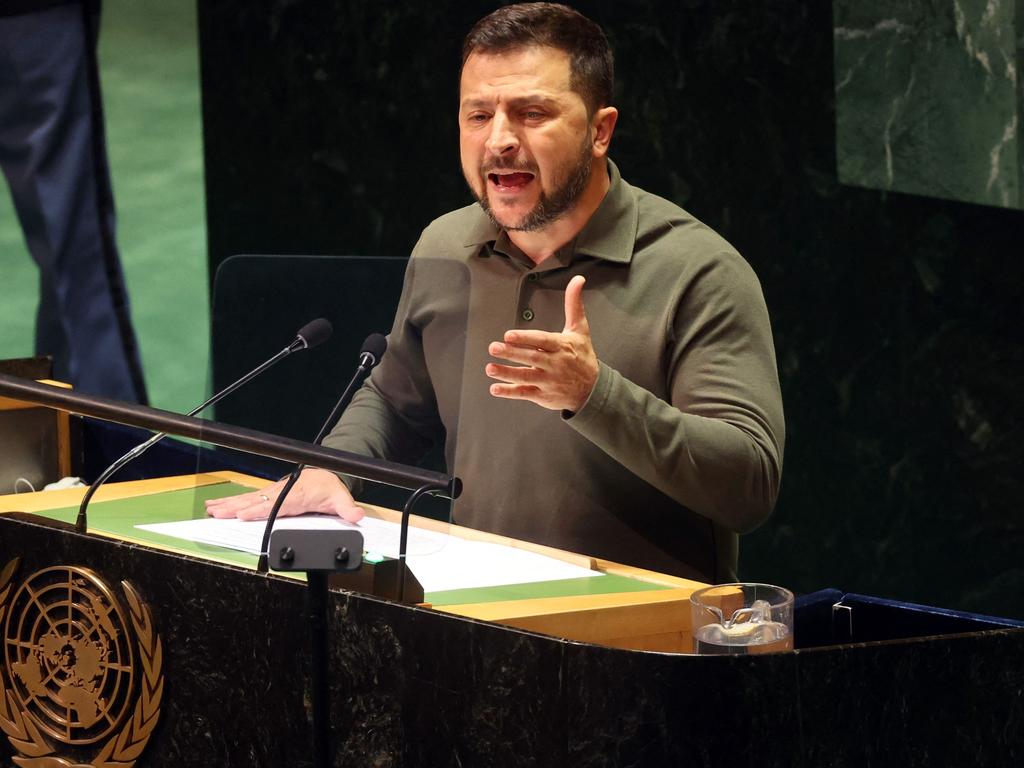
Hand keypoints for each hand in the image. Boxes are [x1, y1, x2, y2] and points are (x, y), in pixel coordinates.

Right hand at [204, 468, 364, 522]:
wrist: (327, 474)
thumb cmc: (330, 488)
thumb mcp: (342, 498)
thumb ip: (348, 509)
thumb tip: (357, 515)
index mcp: (298, 495)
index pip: (277, 504)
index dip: (261, 510)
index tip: (244, 515)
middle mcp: (282, 492)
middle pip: (258, 501)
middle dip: (238, 507)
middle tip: (219, 513)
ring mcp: (273, 492)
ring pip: (249, 498)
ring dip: (229, 504)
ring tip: (211, 509)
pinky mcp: (268, 493)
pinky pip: (247, 497)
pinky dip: (230, 501)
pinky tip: (215, 506)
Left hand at [485, 275, 598, 412]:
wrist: (592, 390)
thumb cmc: (583, 356)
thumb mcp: (580, 330)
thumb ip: (574, 304)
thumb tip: (578, 279)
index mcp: (562, 346)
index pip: (542, 341)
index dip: (525, 338)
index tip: (509, 335)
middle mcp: (555, 364)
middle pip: (531, 358)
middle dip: (511, 353)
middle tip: (493, 347)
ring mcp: (548, 381)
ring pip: (525, 377)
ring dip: (506, 373)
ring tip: (490, 368)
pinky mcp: (543, 395)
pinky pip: (524, 393)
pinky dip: (509, 391)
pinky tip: (495, 388)